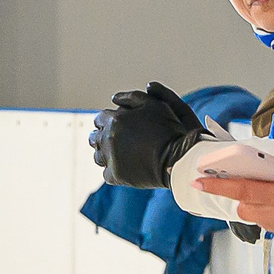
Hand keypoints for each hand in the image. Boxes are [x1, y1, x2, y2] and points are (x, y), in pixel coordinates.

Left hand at [89, 83, 207, 188]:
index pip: (100, 119)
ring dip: (106, 153)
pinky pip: (107, 173)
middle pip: (95, 138)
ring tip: (120, 154)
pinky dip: (114, 170)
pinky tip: (125, 167)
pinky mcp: (116, 176)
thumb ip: (131, 98)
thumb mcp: (154, 105)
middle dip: (103, 137)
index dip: (108, 121)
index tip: (116, 125)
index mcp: (114, 120)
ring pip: (98, 156)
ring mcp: (111, 158)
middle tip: (117, 140)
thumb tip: (114, 98)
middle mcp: (108, 139)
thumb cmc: (169, 130)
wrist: (178, 158)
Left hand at [195, 143, 273, 244]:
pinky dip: (268, 212)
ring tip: (265, 191)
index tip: (198, 180)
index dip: (217, 185)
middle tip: (237, 181)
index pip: (240, 189)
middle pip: (243, 205)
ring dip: (253, 204)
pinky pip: (269, 223)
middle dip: (236, 195)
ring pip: (255, 215)